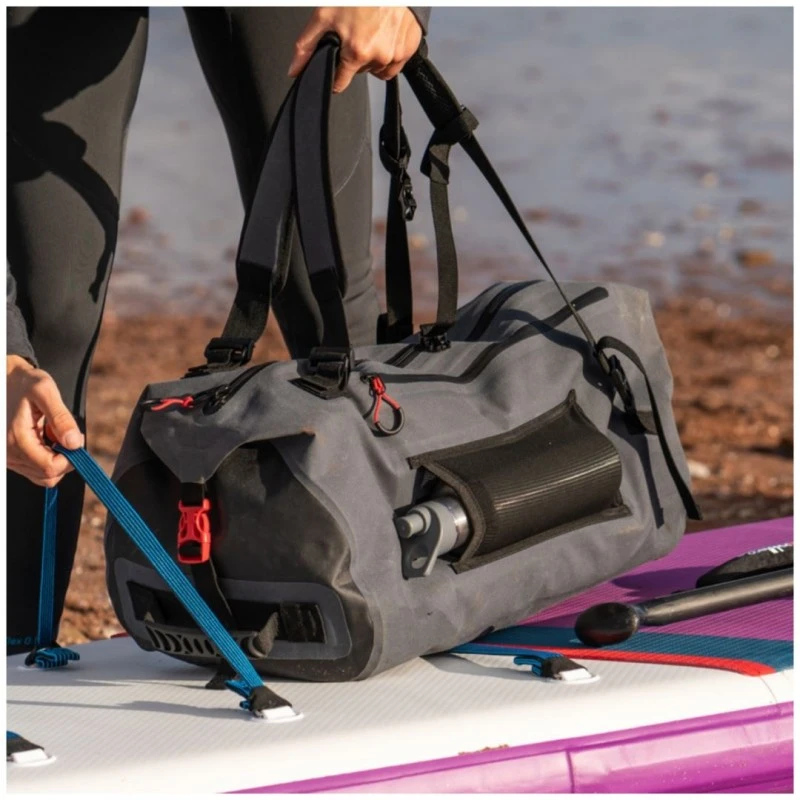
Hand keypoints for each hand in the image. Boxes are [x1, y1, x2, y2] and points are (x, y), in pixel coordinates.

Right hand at [7, 355, 83, 486]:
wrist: (5, 380)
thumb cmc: (24, 383)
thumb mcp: (45, 391)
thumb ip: (61, 418)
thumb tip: (75, 444)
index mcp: (17, 439)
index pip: (50, 468)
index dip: (70, 460)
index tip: (76, 439)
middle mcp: (8, 454)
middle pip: (47, 476)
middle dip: (65, 459)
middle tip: (65, 433)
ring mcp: (8, 458)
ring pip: (42, 475)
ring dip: (56, 458)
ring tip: (53, 433)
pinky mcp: (10, 457)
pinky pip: (34, 469)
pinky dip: (46, 457)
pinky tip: (46, 437)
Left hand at [289, 7, 422, 92]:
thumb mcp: (324, 16)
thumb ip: (307, 45)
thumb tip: (295, 69)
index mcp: (357, 52)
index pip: (340, 83)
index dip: (334, 75)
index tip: (335, 66)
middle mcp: (378, 57)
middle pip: (358, 72)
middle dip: (354, 57)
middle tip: (355, 34)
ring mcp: (396, 55)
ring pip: (377, 69)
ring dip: (371, 56)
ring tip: (370, 32)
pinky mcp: (409, 50)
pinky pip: (395, 64)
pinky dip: (388, 54)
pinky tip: (384, 35)